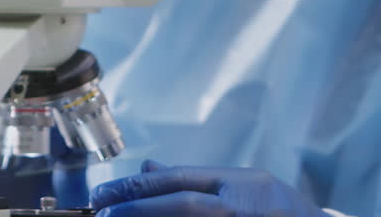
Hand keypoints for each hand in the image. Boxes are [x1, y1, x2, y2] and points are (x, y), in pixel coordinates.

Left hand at [92, 161, 328, 216]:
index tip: (101, 195)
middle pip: (182, 205)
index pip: (179, 180)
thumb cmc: (279, 212)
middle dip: (136, 209)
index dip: (136, 187)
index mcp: (240, 184)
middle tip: (102, 213)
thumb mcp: (243, 186)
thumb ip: (197, 180)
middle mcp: (241, 206)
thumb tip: (147, 167)